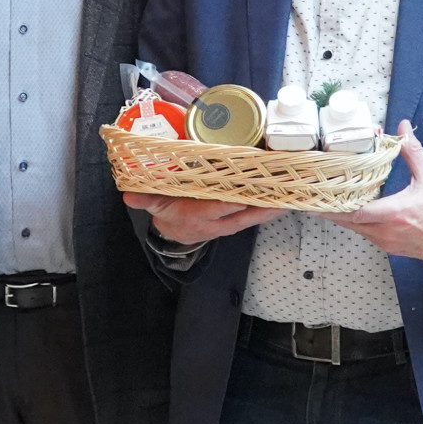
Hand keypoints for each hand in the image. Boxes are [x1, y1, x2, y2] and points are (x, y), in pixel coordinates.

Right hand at [124, 193, 284, 244]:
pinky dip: (272, 207)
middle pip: (243, 213)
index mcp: (198, 215)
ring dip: (273, 206)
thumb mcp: (155, 206)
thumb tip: (129, 195)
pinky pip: (257, 214)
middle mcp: (218, 221)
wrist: (176, 232)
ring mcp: (230, 222)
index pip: (215, 208)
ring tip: (294, 193)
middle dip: (263, 203)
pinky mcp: (238, 220)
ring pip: (255, 215)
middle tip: (282, 190)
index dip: (229, 203)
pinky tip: (288, 197)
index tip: (243, 195)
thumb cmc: (168, 212)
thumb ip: (145, 199)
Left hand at [324, 123, 422, 267]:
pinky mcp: (392, 248)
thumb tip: (403, 128)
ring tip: (330, 200)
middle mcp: (388, 232)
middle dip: (332, 210)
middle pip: (349, 223)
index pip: (355, 212)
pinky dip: (358, 224)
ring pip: (357, 230)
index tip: (319, 195)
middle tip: (316, 195)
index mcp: (396, 213)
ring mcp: (389, 243)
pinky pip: (367, 235)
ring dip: (344, 217)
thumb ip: (413, 152)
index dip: (334, 205)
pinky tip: (354, 211)